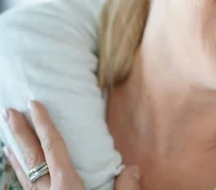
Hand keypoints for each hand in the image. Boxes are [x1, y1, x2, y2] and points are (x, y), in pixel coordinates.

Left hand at [3, 101, 138, 189]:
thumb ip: (126, 189)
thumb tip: (132, 168)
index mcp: (66, 187)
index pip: (53, 147)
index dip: (43, 124)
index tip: (34, 105)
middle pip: (30, 157)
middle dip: (19, 133)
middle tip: (8, 112)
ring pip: (23, 174)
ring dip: (15, 152)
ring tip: (6, 136)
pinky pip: (26, 187)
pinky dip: (19, 174)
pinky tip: (17, 169)